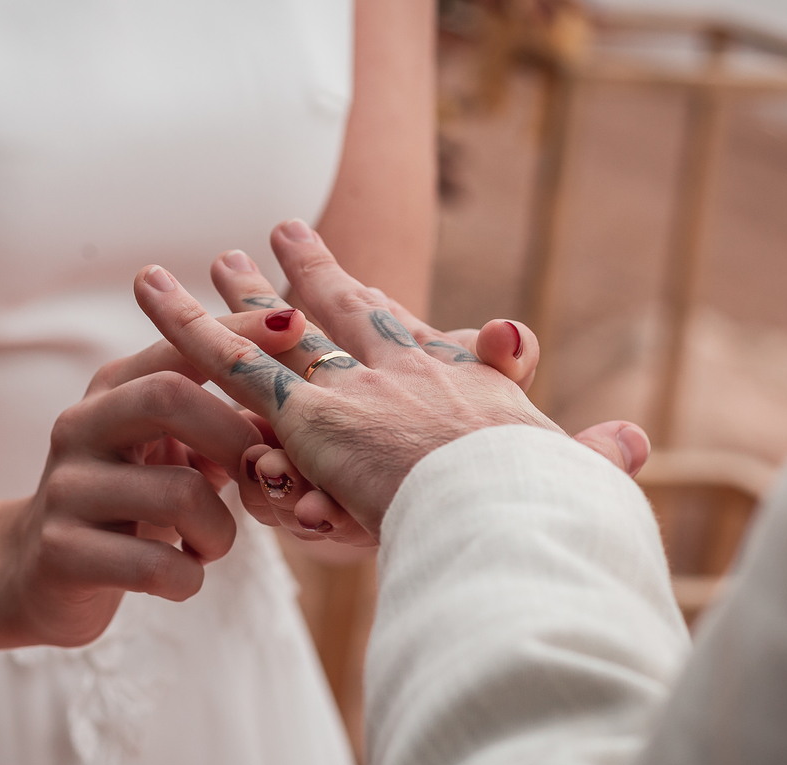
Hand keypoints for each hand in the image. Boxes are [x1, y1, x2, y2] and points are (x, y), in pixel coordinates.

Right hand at [3, 305, 306, 645]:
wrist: (36, 575)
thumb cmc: (128, 504)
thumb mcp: (168, 452)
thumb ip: (218, 422)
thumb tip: (301, 399)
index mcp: (112, 391)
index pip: (177, 347)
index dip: (235, 334)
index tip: (294, 323)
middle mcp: (81, 426)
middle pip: (169, 398)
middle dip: (235, 437)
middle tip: (262, 478)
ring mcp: (67, 489)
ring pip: (178, 493)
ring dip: (221, 530)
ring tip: (212, 545)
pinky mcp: (61, 553)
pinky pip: (156, 564)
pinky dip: (189, 577)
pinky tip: (183, 575)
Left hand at [134, 220, 648, 538]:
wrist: (517, 505)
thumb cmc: (551, 503)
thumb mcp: (573, 473)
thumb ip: (593, 455)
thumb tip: (636, 444)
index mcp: (456, 378)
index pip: (405, 331)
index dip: (376, 302)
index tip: (355, 280)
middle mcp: (400, 367)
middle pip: (339, 309)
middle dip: (305, 272)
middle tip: (271, 237)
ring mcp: (352, 385)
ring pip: (277, 328)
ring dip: (236, 291)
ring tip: (198, 259)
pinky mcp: (310, 414)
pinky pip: (233, 364)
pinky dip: (189, 324)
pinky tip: (150, 287)